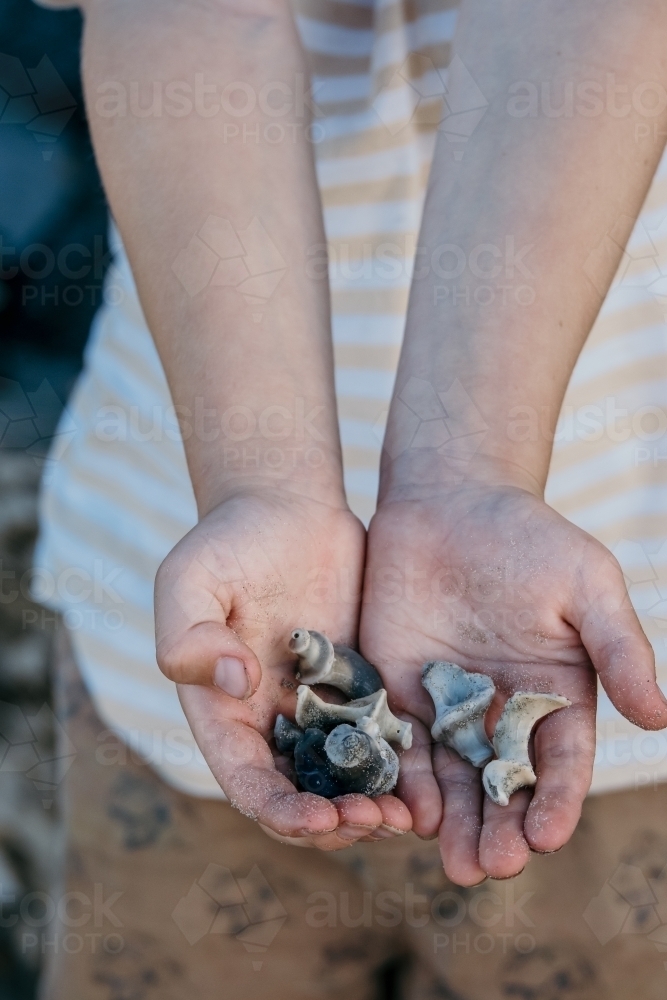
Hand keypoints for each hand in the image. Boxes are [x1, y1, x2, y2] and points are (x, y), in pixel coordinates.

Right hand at [154, 488, 411, 848]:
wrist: (285, 506)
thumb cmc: (228, 540)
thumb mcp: (190, 579)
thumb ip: (189, 635)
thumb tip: (236, 684)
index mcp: (224, 711)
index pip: (247, 782)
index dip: (281, 811)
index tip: (320, 818)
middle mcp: (271, 721)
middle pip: (302, 795)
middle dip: (336, 822)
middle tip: (377, 821)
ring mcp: (319, 708)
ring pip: (347, 778)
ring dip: (372, 805)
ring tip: (406, 815)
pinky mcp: (361, 686)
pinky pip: (382, 738)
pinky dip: (401, 766)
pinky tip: (429, 774)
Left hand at [360, 483, 666, 882]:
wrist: (451, 502)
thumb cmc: (530, 538)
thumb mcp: (587, 585)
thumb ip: (618, 648)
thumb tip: (658, 717)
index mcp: (555, 695)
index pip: (560, 762)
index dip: (555, 800)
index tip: (547, 836)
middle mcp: (503, 713)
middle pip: (504, 784)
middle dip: (500, 827)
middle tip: (491, 867)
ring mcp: (450, 707)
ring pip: (455, 778)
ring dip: (456, 822)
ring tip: (456, 864)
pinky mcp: (402, 691)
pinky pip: (405, 744)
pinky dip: (409, 779)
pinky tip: (410, 810)